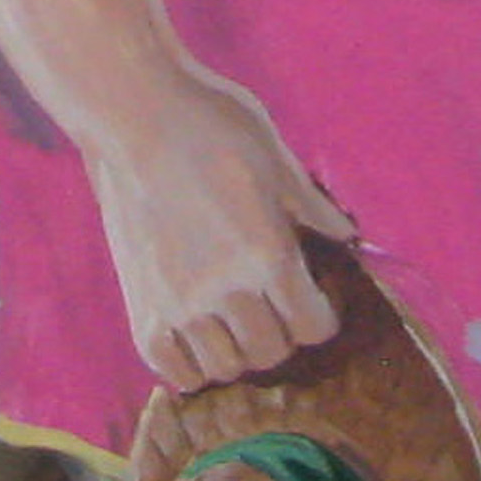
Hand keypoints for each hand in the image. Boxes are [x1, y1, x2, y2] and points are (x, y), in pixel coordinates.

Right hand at [83, 75, 350, 390]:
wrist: (131, 112)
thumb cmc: (209, 121)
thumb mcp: (274, 155)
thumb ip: (311, 205)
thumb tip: (348, 236)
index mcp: (267, 254)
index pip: (314, 327)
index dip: (320, 313)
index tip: (311, 294)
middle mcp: (225, 289)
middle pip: (271, 351)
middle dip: (280, 330)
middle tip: (270, 301)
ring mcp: (177, 302)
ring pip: (223, 367)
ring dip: (235, 349)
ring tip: (231, 318)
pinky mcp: (140, 302)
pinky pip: (171, 368)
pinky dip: (188, 364)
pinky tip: (195, 334)